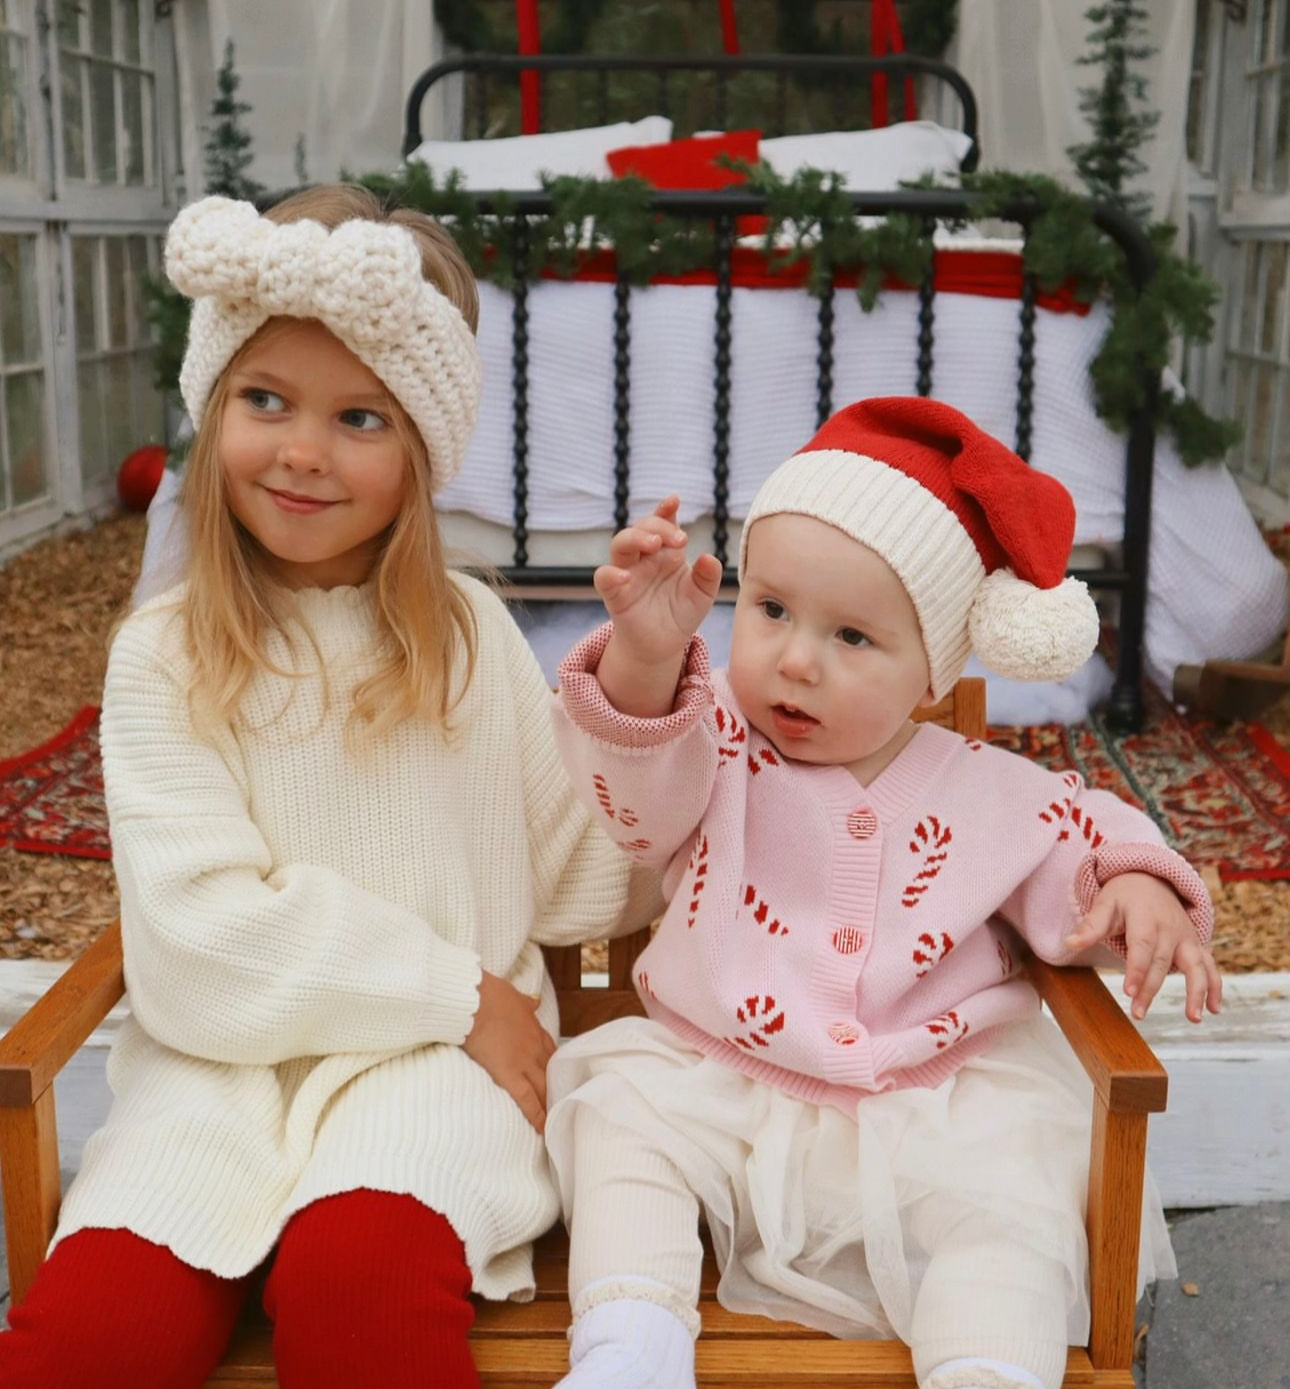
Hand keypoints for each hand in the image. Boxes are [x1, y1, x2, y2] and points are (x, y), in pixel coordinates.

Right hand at [462, 971, 556, 1132]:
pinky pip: (527, 1098)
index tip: (558, 1078)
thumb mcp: (514, 994)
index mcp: (535, 1028)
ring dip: (550, 1104)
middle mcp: (534, 1046)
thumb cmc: (489, 994)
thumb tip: (534, 1001)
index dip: (554, 1067)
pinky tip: (542, 1128)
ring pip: (543, 1087)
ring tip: (556, 1120)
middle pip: (551, 1073)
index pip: (550, 1052)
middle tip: (563, 1105)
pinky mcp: (509, 1074)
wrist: (475, 1000)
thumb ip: (526, 1002)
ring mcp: (524, 1061)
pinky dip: (536, 1114)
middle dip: (557, 1089)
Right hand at [594, 496, 723, 666]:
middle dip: (657, 526)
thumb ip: (708, 576)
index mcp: (666, 553)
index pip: (663, 523)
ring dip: (635, 538)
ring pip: (620, 543)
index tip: (674, 500)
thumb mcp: (702, 595)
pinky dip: (611, 574)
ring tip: (654, 544)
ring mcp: (627, 573)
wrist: (664, 645)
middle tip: (679, 539)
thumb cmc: (680, 614)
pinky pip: (604, 577)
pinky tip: (626, 576)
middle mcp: (644, 558)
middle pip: (641, 528)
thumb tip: (709, 557)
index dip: (665, 510)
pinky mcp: (615, 594)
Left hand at [1065, 872, 1222, 1022]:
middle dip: (1151, 988)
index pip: (1142, 945)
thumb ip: (1090, 926)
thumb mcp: (1105, 903)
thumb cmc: (1124, 894)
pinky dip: (1214, 986)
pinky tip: (1213, 1008)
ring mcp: (1186, 937)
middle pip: (1161, 961)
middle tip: (1138, 1013)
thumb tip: (1069, 943)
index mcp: (1146, 916)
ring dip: (1196, 991)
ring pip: (1195, 965)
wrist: (1151, 879)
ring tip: (1193, 1018)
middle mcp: (1170, 928)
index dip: (1137, 968)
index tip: (1130, 992)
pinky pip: (1210, 965)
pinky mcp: (1195, 944)